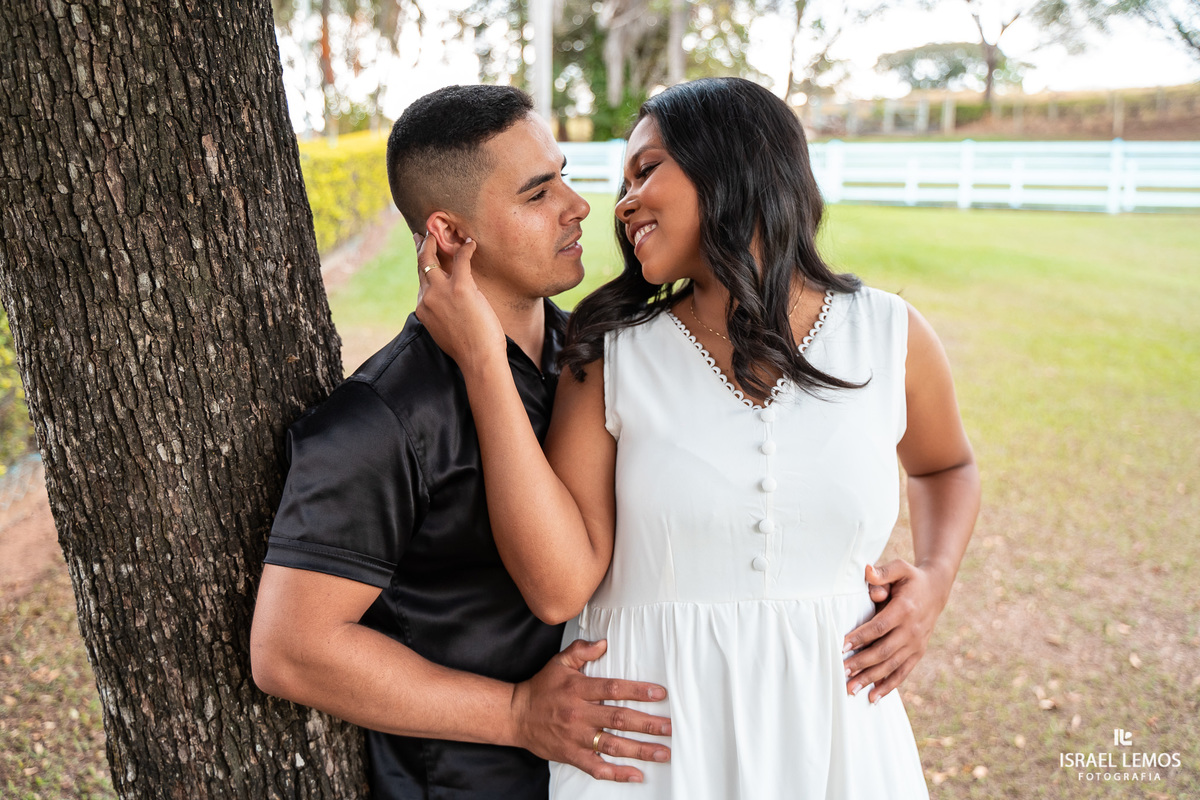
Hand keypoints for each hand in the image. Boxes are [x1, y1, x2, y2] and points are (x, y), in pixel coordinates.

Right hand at [413, 232, 506, 372]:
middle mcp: (427, 298)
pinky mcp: (461, 288)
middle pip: (421, 267)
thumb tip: (449, 309)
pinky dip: (466, 249)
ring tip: (439, 233)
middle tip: (422, 236)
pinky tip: (471, 243)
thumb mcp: (446, 331)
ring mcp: (442, 292)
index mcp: (423, 309)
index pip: (421, 283)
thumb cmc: (468, 350)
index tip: (422, 258)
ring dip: (434, 243)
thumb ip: (441, 316)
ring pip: (431, 259)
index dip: (422, 269)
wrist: (477, 359)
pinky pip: (461, 260)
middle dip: (421, 249)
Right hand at [510, 639, 671, 782]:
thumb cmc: (541, 688)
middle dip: (647, 723)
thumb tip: (603, 643)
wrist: (516, 715)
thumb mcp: (558, 663)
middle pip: (618, 719)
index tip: (660, 694)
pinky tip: (636, 775)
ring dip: (640, 750)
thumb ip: (581, 651)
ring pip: (612, 745)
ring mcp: (575, 737)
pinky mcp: (571, 755)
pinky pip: (597, 768)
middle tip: (670, 727)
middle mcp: (579, 714)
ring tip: (662, 752)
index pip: (613, 689)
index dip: (638, 691)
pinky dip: (617, 773)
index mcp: (578, 689)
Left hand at [841, 560, 950, 703]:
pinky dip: (888, 686)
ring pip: (891, 666)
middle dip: (861, 664)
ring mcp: (916, 644)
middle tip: (841, 672)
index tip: (841, 646)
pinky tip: (873, 697)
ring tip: (851, 689)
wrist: (936, 590)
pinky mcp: (918, 653)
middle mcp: (912, 630)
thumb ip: (883, 571)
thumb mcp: (900, 568)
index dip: (860, 637)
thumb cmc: (910, 578)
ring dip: (871, 679)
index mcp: (905, 610)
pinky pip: (903, 672)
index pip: (879, 627)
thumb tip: (867, 571)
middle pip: (883, 651)